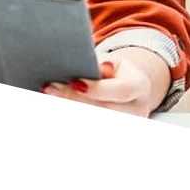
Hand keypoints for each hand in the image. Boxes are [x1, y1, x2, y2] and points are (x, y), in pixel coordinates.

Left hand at [43, 49, 169, 118]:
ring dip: (70, 105)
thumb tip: (97, 67)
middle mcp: (137, 110)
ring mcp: (129, 122)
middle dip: (74, 100)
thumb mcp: (114, 62)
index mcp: (140, 87)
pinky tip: (57, 101)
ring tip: (50, 95)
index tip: (73, 81)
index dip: (96, 89)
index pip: (121, 91)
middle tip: (49, 89)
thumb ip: (104, 63)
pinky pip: (91, 117)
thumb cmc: (117, 74)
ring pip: (96, 116)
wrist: (129, 95)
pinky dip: (76, 110)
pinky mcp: (119, 127)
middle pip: (104, 109)